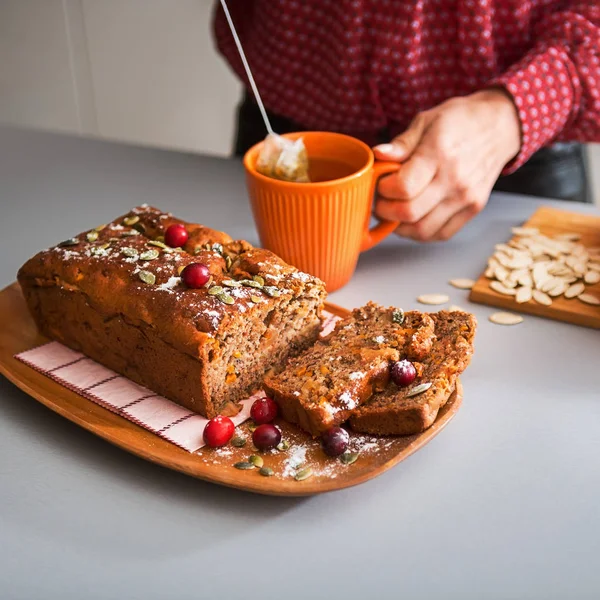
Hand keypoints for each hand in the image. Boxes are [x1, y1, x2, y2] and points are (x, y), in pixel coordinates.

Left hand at [373, 89, 520, 240]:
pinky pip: (441, 234)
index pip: (403, 187)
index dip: (383, 190)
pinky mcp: (473, 209)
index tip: (380, 183)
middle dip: (385, 211)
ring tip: (394, 213)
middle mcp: (455, 180)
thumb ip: (401, 143)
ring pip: (422, 230)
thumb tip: (377, 155)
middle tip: (380, 202)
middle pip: (409, 213)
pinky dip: (421, 233)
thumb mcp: (427, 120)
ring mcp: (466, 198)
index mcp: (439, 154)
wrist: (500, 126)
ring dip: (400, 227)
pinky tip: (413, 220)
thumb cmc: (460, 121)